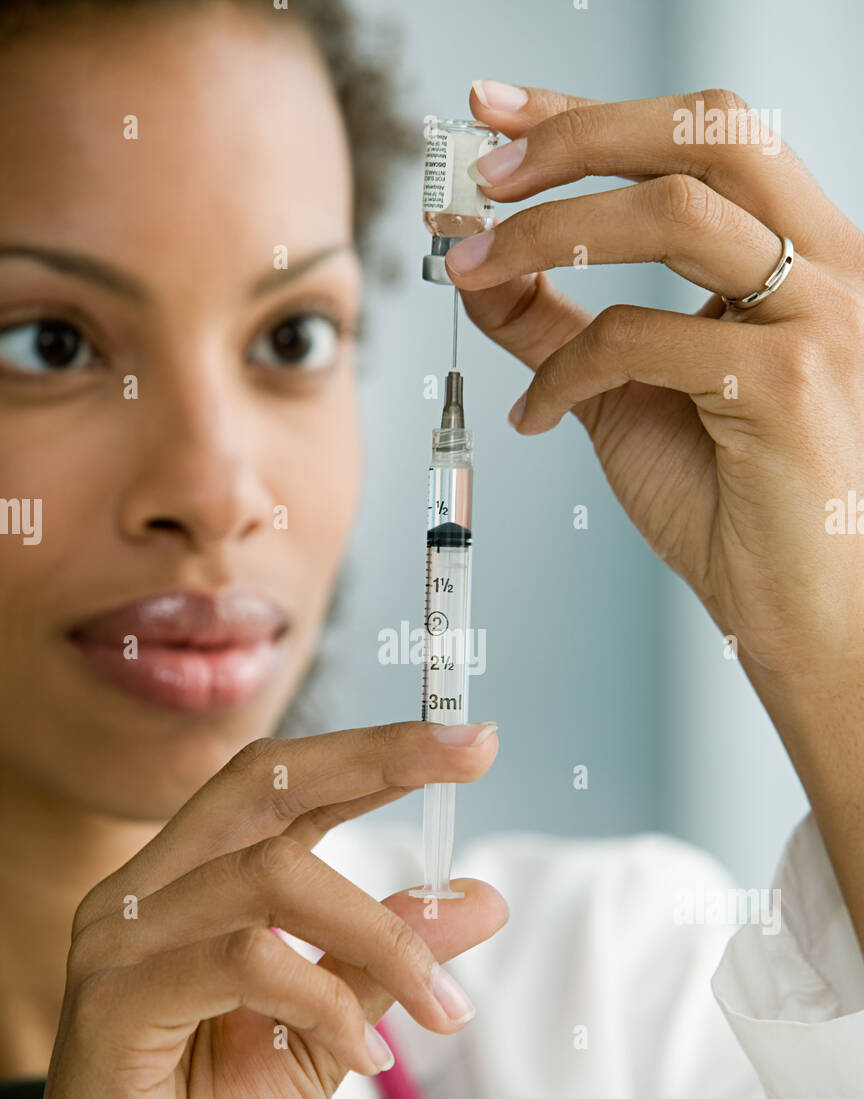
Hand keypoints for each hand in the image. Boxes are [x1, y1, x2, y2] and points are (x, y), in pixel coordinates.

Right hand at [1, 721, 505, 1098]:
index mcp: (192, 888)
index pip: (281, 787)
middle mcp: (148, 895)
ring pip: (272, 874)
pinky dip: (326, 999)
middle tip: (472, 751)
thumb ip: (387, 961)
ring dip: (382, 935)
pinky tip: (366, 1056)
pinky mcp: (114, 1002)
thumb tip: (478, 898)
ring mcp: (123, 942)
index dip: (373, 752)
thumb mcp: (329, 1033)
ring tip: (440, 1011)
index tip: (466, 739)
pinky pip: (245, 960)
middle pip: (263, 784)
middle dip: (377, 758)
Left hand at [449, 83, 863, 683]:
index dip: (590, 111)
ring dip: (549, 232)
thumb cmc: (733, 505)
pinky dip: (563, 371)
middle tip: (479, 174)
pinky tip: (533, 417)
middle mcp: (830, 268)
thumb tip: (478, 264)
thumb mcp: (629, 393)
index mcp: (805, 254)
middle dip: (576, 135)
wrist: (800, 610)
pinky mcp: (787, 388)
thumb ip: (560, 324)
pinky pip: (641, 342)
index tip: (495, 111)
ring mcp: (820, 322)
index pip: (702, 138)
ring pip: (673, 216)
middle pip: (705, 135)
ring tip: (470, 267)